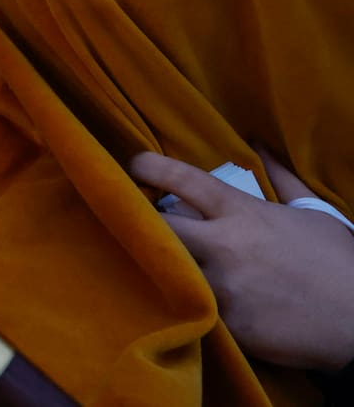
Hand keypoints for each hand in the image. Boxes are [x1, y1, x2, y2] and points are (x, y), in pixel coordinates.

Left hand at [130, 149, 353, 370]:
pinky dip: (183, 303)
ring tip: (153, 264)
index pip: (185, 180)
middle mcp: (226, 245)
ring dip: (159, 266)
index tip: (135, 165)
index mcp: (243, 213)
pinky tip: (179, 302)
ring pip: (167, 269)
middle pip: (158, 225)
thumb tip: (260, 145)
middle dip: (142, 223)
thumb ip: (282, 179)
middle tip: (137, 224)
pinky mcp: (228, 324)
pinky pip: (189, 308)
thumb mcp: (313, 214)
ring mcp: (224, 286)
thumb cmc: (337, 264)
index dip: (152, 168)